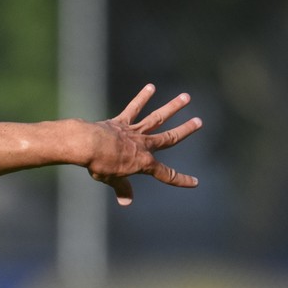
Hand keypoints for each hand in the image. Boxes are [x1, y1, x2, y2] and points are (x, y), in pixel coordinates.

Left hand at [87, 84, 201, 205]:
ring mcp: (134, 131)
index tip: (195, 183)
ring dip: (173, 107)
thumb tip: (126, 201)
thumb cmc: (99, 164)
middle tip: (199, 121)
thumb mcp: (111, 179)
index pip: (166, 174)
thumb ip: (122, 188)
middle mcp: (144, 145)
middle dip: (185, 130)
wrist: (87, 145)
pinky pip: (134, 109)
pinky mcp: (121, 122)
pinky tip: (150, 87)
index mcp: (144, 162)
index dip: (180, 180)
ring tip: (186, 97)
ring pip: (157, 118)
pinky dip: (142, 98)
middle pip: (169, 137)